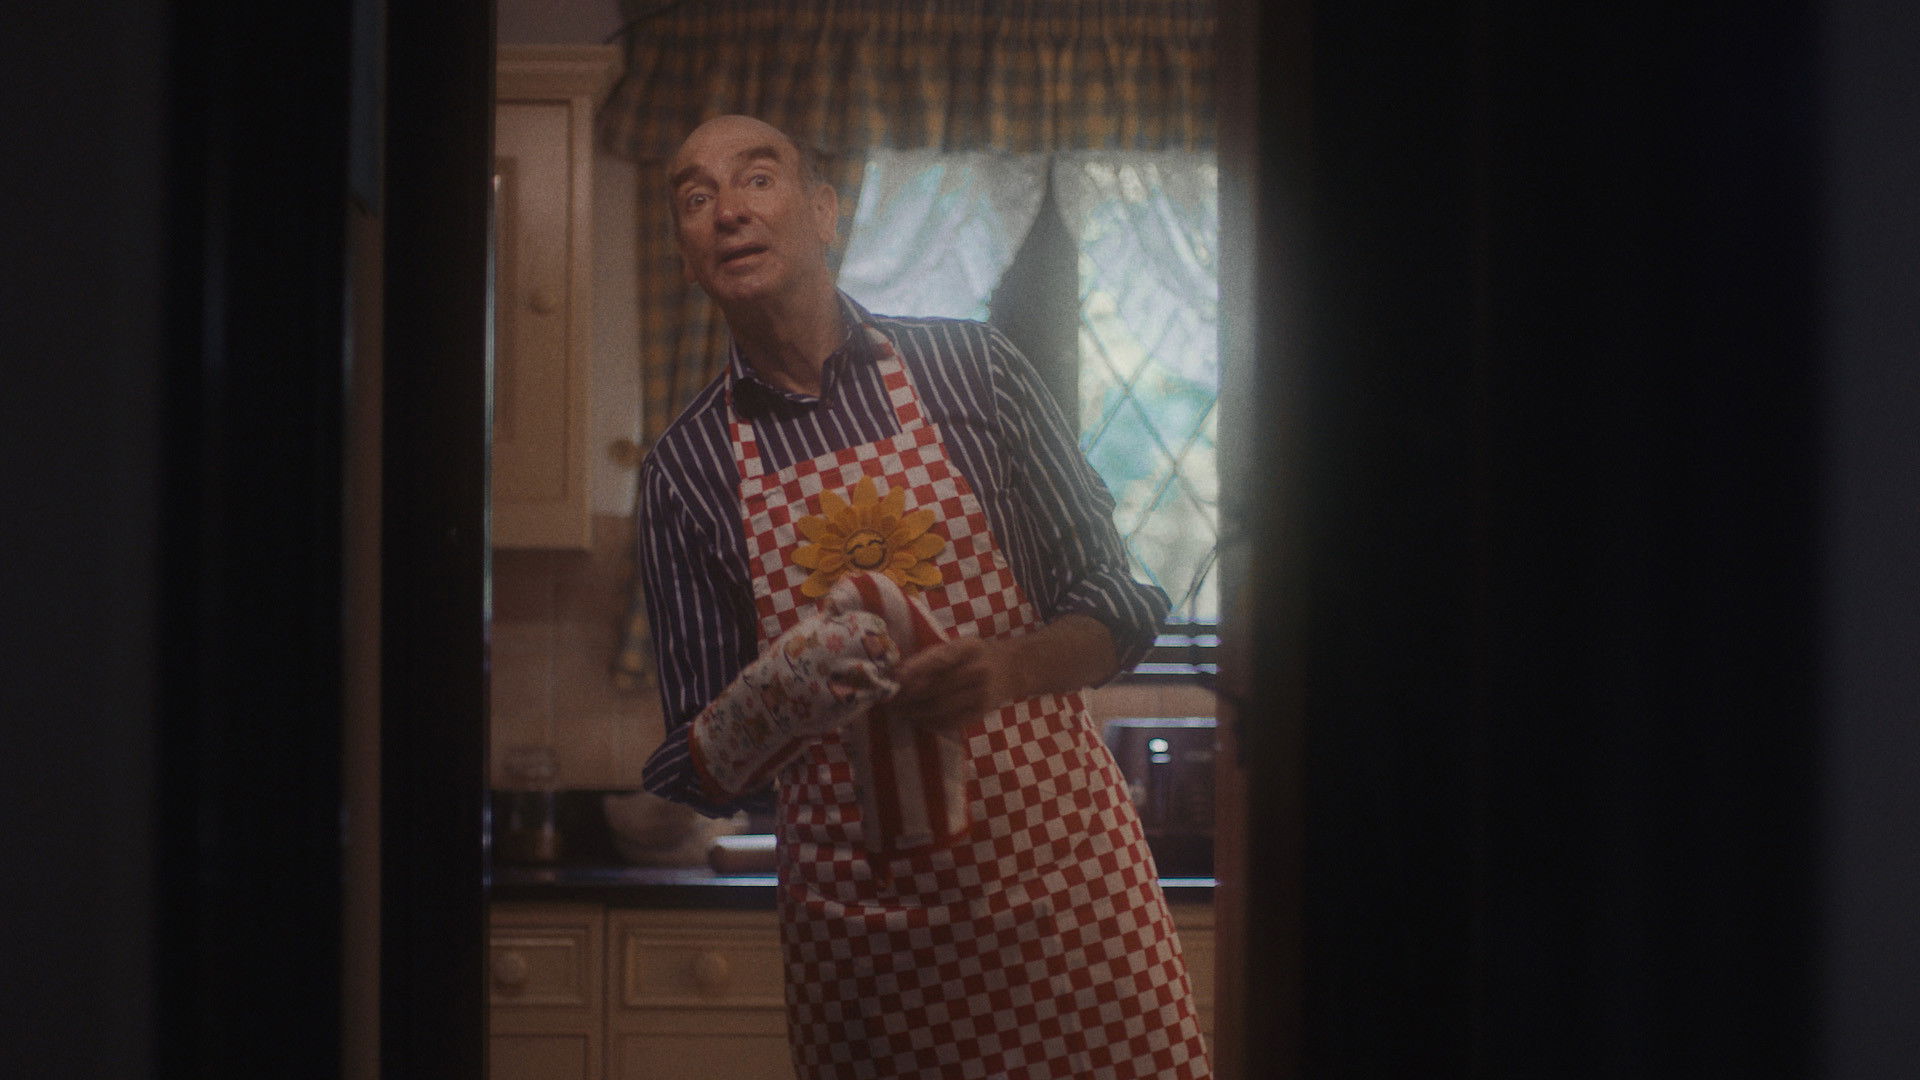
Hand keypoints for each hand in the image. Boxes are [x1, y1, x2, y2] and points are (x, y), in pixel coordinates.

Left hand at [889, 636, 1008, 734]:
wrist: (1011, 669)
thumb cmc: (975, 656)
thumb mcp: (959, 646)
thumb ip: (932, 657)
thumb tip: (897, 673)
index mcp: (969, 648)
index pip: (939, 659)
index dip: (915, 670)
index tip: (894, 679)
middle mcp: (977, 670)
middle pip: (936, 687)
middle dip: (909, 696)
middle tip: (890, 701)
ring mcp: (981, 693)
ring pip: (940, 707)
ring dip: (915, 712)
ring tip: (899, 712)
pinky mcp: (981, 712)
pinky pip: (951, 722)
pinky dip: (930, 723)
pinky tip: (918, 720)